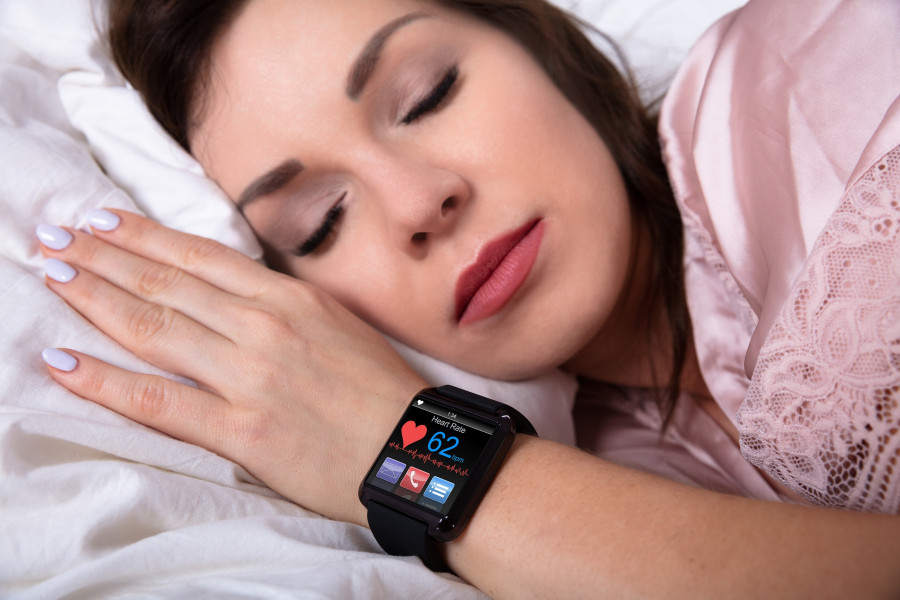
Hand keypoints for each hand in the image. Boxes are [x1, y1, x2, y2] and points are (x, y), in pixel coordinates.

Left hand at [37, 209, 425, 524]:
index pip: (199, 256)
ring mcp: (250, 377)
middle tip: (54, 238)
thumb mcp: (337, 325)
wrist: (415, 451)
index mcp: (290, 299)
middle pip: (166, 283)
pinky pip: (160, 402)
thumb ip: (282, 305)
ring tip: (54, 279)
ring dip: (94, 300)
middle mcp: (264, 327)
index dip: (143, 236)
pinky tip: (65, 363)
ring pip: (155, 329)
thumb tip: (229, 291)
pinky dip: (107, 382)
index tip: (102, 221)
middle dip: (102, 257)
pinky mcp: (243, 430)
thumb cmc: (380, 391)